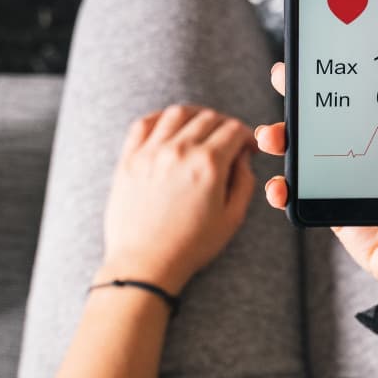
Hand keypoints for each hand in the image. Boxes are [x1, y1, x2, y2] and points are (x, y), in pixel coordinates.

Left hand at [100, 104, 256, 293]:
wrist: (145, 264)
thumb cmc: (190, 246)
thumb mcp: (232, 218)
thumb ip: (244, 182)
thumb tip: (242, 158)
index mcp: (209, 165)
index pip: (234, 130)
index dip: (247, 135)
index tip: (247, 146)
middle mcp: (180, 151)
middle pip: (208, 118)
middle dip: (225, 124)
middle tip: (228, 139)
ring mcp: (151, 152)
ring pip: (178, 113)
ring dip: (195, 115)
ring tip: (200, 127)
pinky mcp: (129, 159)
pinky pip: (144, 123)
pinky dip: (160, 118)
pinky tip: (168, 127)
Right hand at [255, 62, 377, 316]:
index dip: (357, 68)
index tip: (334, 47)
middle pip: (336, 112)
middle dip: (304, 91)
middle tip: (286, 76)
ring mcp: (355, 180)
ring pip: (312, 150)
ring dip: (284, 137)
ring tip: (272, 135)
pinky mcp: (340, 212)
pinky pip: (305, 196)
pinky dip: (285, 190)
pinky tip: (278, 187)